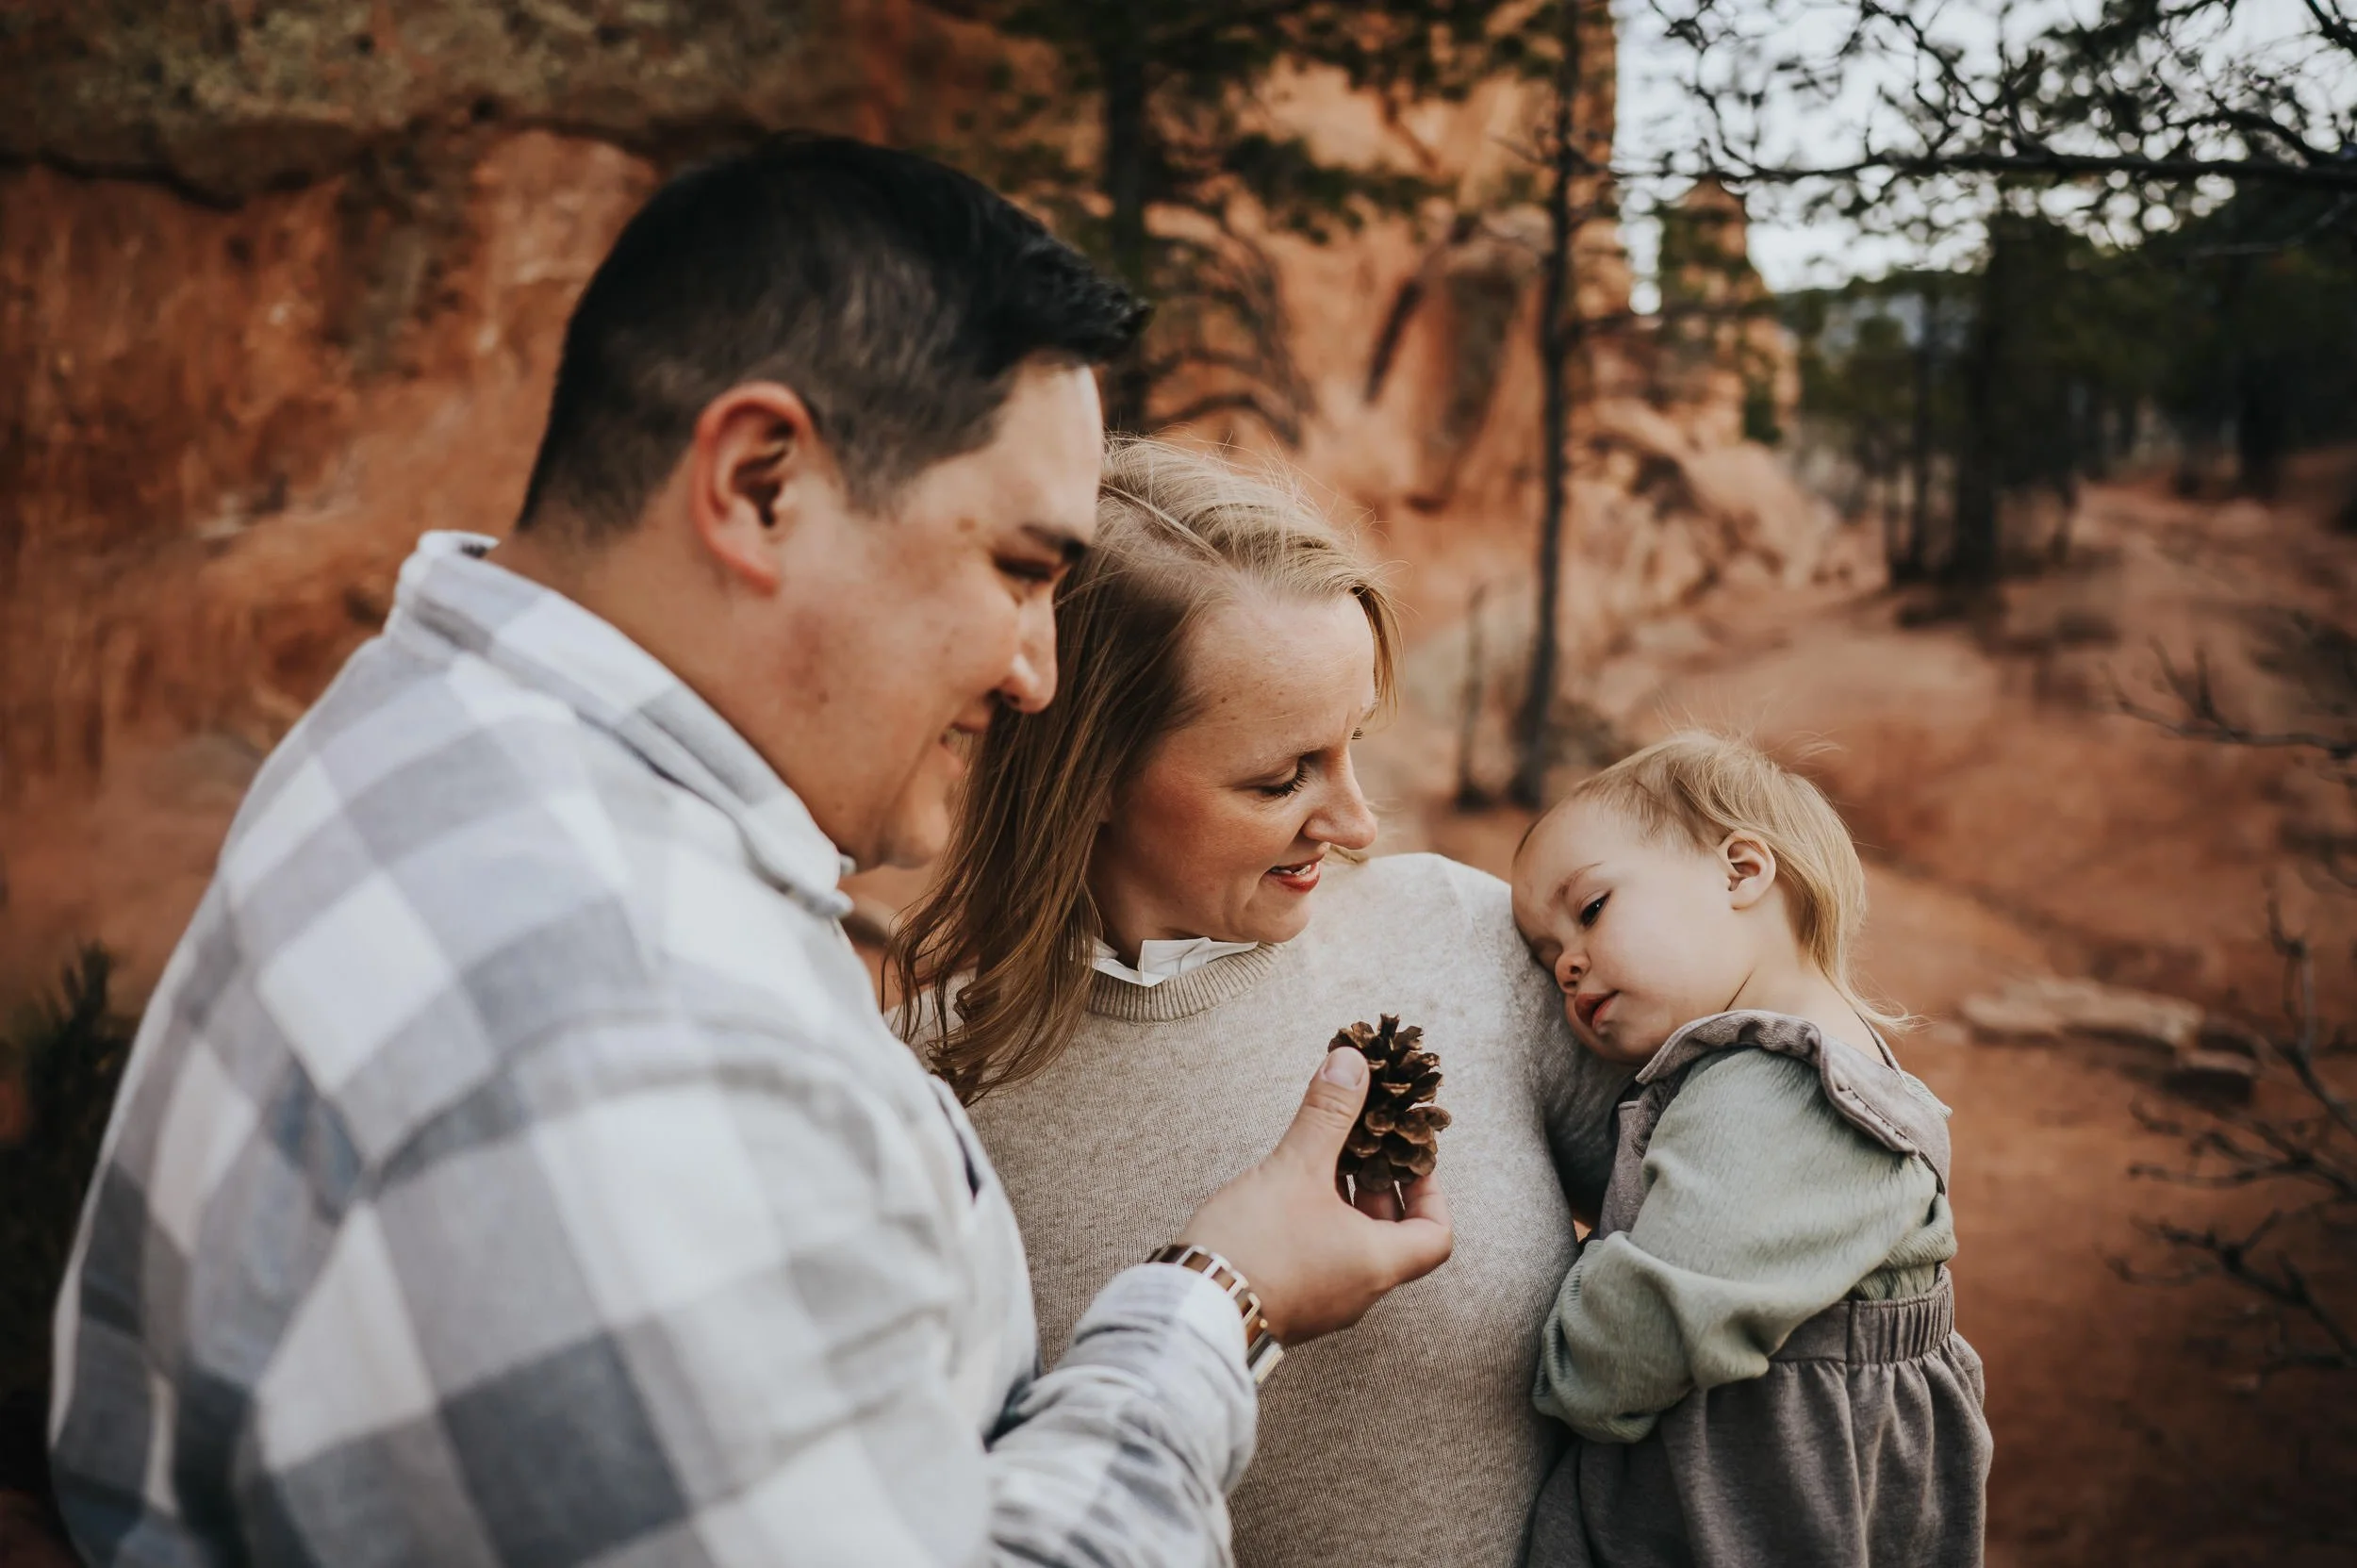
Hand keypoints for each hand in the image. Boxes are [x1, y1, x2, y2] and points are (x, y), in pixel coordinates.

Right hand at [1177, 1045, 1453, 1344]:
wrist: (1193, 1310)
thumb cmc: (1253, 1249)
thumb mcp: (1295, 1168)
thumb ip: (1327, 1114)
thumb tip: (1351, 1065)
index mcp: (1376, 1263)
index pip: (1435, 1235)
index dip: (1429, 1191)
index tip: (1407, 1158)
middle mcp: (1358, 1291)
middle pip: (1394, 1238)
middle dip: (1379, 1187)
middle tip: (1359, 1149)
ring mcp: (1323, 1303)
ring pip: (1353, 1248)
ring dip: (1345, 1204)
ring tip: (1318, 1163)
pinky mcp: (1288, 1304)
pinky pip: (1320, 1261)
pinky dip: (1317, 1225)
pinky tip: (1284, 1197)